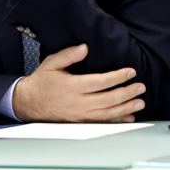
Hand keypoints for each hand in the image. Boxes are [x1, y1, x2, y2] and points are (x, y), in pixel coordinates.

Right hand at [12, 43, 146, 121]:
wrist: (29, 102)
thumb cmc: (41, 81)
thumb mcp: (51, 63)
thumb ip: (69, 55)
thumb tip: (85, 48)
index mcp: (72, 86)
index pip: (101, 82)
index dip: (118, 77)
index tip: (130, 72)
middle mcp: (78, 102)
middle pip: (109, 99)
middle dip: (127, 93)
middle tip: (140, 87)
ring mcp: (80, 114)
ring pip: (108, 112)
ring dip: (126, 107)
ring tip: (140, 102)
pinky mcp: (80, 121)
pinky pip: (102, 121)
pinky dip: (117, 120)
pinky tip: (128, 116)